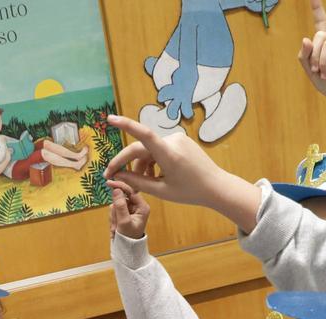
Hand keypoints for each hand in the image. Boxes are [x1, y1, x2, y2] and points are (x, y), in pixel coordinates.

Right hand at [102, 115, 261, 231]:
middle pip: (141, 148)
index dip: (126, 125)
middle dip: (127, 163)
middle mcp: (173, 141)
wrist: (216, 186)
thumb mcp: (161, 191)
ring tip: (143, 184)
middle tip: (112, 176)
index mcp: (169, 154)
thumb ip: (137, 182)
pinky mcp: (180, 140)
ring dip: (142, 165)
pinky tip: (156, 176)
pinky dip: (153, 161)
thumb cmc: (190, 192)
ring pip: (149, 150)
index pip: (144, 135)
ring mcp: (178, 138)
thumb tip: (117, 175)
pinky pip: (159, 149)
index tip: (110, 119)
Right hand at [108, 183, 150, 240]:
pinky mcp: (124, 213)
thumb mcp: (124, 222)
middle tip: (116, 223)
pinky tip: (116, 228)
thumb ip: (120, 205)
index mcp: (143, 207)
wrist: (127, 250)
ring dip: (113, 216)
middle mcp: (138, 206)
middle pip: (121, 198)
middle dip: (116, 210)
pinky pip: (114, 210)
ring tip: (116, 228)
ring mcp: (130, 210)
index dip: (119, 186)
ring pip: (116, 204)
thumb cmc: (129, 239)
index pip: (131, 190)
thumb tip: (116, 189)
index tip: (108, 183)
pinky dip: (113, 219)